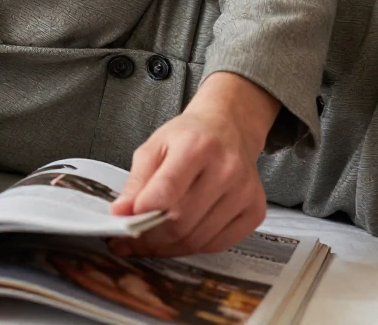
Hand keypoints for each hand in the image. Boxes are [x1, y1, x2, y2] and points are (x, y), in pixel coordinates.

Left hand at [108, 72, 277, 257]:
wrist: (229, 129)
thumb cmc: (189, 137)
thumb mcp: (154, 146)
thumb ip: (136, 180)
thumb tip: (122, 212)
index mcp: (197, 146)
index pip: (167, 191)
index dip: (141, 214)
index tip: (122, 224)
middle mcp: (226, 169)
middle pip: (181, 221)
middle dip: (149, 238)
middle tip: (130, 242)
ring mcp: (244, 192)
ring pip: (198, 238)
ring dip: (168, 247)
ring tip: (149, 243)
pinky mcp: (255, 210)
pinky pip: (218, 244)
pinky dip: (192, 248)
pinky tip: (177, 241)